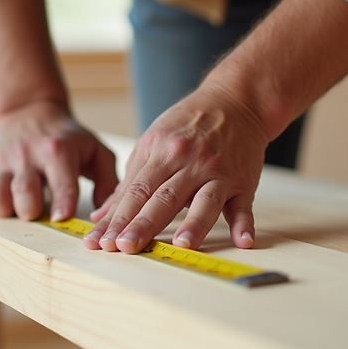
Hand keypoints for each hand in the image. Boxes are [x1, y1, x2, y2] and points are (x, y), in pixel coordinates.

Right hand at [0, 100, 118, 221]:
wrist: (33, 112)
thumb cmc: (69, 139)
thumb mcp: (95, 150)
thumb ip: (108, 181)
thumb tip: (104, 213)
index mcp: (58, 150)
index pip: (62, 182)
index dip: (62, 202)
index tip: (60, 218)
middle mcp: (29, 155)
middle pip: (24, 191)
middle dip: (31, 210)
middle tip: (38, 214)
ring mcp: (6, 162)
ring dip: (6, 209)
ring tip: (18, 211)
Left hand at [82, 83, 269, 253]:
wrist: (235, 101)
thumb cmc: (189, 124)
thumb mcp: (153, 142)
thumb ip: (130, 182)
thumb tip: (103, 216)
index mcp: (162, 151)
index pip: (136, 190)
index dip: (117, 217)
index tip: (102, 241)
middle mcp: (190, 161)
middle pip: (163, 197)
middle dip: (143, 224)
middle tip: (124, 247)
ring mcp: (218, 171)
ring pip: (205, 201)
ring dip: (194, 224)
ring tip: (181, 245)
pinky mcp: (242, 181)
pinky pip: (244, 205)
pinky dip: (246, 223)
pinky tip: (243, 242)